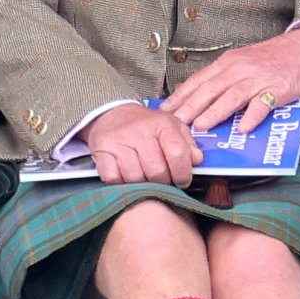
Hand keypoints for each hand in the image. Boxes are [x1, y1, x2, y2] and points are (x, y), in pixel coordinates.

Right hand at [84, 103, 202, 186]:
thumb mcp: (173, 127)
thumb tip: (197, 160)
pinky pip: (113, 178)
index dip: (183, 173)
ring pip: (136, 178)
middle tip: (163, 181)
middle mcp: (140, 132)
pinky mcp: (102, 152)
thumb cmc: (147, 126)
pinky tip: (127, 175)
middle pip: (157, 171)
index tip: (182, 180)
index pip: (177, 154)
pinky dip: (121, 183)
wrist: (113, 114)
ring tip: (145, 177)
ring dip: (142, 184)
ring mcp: (119, 142)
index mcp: (162, 124)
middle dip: (163, 182)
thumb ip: (188, 144)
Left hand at [161, 29, 299, 133]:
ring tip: (201, 126)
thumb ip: (222, 78)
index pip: (199, 80)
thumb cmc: (272, 58)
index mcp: (228, 63)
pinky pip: (263, 104)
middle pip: (211, 88)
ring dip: (215, 111)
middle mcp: (240, 69)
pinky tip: (243, 128)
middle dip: (191, 106)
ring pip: (232, 95)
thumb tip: (197, 97)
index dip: (181, 96)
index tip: (164, 110)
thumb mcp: (242, 62)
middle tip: (176, 122)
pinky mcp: (278, 89)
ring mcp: (259, 79)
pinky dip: (252, 116)